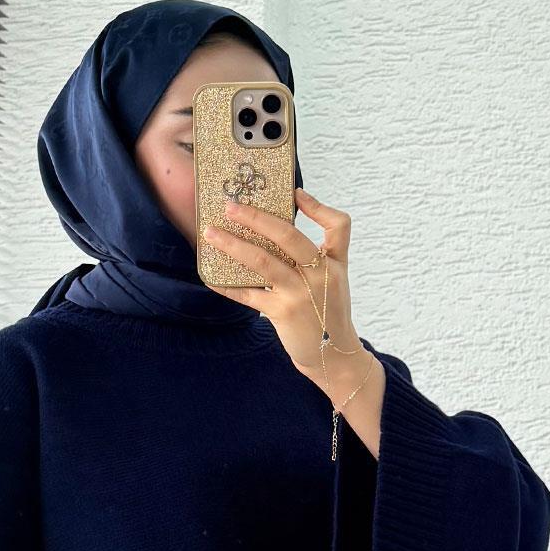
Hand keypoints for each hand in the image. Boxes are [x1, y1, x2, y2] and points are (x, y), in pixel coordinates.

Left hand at [201, 185, 366, 384]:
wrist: (332, 356)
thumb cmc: (328, 312)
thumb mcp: (336, 279)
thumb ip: (323, 251)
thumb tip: (288, 224)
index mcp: (334, 263)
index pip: (338, 226)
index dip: (318, 207)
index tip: (295, 194)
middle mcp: (319, 275)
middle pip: (288, 237)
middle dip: (257, 218)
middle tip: (230, 206)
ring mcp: (299, 295)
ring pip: (263, 262)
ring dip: (234, 246)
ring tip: (211, 234)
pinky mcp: (282, 313)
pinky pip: (249, 295)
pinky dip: (229, 286)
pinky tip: (211, 277)